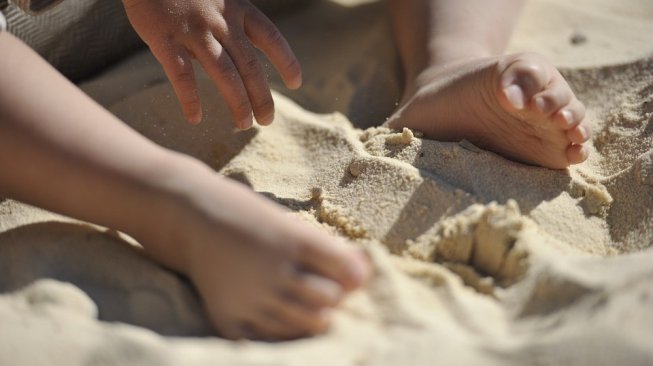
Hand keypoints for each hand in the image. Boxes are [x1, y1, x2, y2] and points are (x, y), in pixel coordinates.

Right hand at [123, 0, 301, 127]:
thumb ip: (230, 26)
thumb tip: (240, 61)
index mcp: (237, 8)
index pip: (270, 37)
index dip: (286, 61)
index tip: (296, 83)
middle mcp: (220, 21)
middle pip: (250, 65)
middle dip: (262, 96)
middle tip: (267, 120)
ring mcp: (194, 31)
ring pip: (224, 73)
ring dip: (237, 102)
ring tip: (243, 125)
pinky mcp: (165, 39)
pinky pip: (182, 75)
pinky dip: (190, 99)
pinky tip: (195, 118)